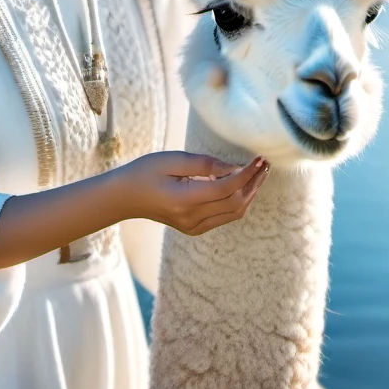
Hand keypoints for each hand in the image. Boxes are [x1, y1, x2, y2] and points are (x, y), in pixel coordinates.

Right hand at [119, 151, 269, 235]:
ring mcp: (194, 227)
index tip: (259, 158)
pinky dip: (237, 201)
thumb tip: (234, 167)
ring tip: (258, 174)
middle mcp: (191, 218)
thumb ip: (204, 164)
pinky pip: (225, 217)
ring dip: (249, 193)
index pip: (227, 188)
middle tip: (264, 165)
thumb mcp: (171, 159)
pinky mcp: (195, 229)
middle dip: (254, 183)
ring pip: (234, 213)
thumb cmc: (145, 172)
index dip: (247, 173)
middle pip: (236, 203)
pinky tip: (240, 185)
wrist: (124, 198)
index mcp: (184, 200)